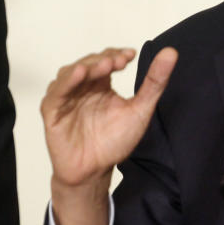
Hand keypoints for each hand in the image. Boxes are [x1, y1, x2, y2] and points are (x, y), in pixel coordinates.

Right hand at [41, 46, 177, 224]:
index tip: (131, 55)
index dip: (116, 54)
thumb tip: (171, 53)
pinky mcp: (52, 111)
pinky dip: (67, 82)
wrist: (94, 172)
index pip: (105, 59)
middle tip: (118, 61)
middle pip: (89, 64)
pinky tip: (80, 75)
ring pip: (71, 73)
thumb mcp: (139, 109)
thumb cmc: (113, 141)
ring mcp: (64, 97)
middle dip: (103, 60)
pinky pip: (56, 93)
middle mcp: (80, 86)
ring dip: (87, 67)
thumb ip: (154, 83)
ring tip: (103, 65)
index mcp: (99, 82)